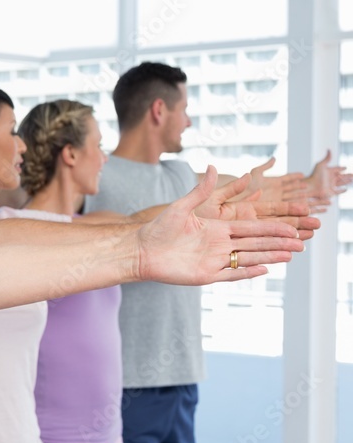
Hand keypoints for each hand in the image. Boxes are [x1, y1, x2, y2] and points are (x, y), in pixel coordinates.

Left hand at [137, 167, 302, 284]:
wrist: (140, 250)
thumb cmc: (158, 228)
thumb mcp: (182, 206)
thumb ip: (201, 190)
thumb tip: (213, 167)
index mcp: (217, 228)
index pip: (250, 228)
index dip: (270, 227)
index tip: (290, 225)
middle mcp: (219, 245)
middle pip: (255, 243)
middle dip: (277, 242)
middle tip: (301, 241)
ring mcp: (214, 261)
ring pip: (248, 258)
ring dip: (269, 256)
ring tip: (291, 254)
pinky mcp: (206, 275)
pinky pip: (231, 274)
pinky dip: (247, 271)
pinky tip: (265, 268)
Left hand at [245, 157, 307, 202]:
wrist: (239, 197)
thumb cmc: (245, 184)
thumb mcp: (256, 173)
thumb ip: (266, 166)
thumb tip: (275, 158)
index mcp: (273, 182)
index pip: (287, 178)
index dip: (294, 176)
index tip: (302, 174)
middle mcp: (276, 190)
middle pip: (291, 188)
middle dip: (299, 186)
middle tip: (308, 185)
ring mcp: (277, 199)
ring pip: (292, 197)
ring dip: (300, 196)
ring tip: (308, 196)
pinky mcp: (276, 207)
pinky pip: (288, 206)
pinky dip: (295, 206)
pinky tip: (303, 206)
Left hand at [305, 150, 351, 209]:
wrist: (311, 186)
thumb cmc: (315, 175)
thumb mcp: (321, 165)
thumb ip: (327, 158)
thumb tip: (329, 149)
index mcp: (329, 172)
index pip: (336, 169)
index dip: (341, 168)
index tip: (345, 168)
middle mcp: (330, 178)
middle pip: (341, 176)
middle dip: (347, 175)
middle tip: (352, 174)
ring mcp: (331, 185)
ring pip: (341, 183)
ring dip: (347, 181)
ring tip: (352, 180)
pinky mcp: (331, 192)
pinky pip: (338, 192)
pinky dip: (342, 191)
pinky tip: (346, 189)